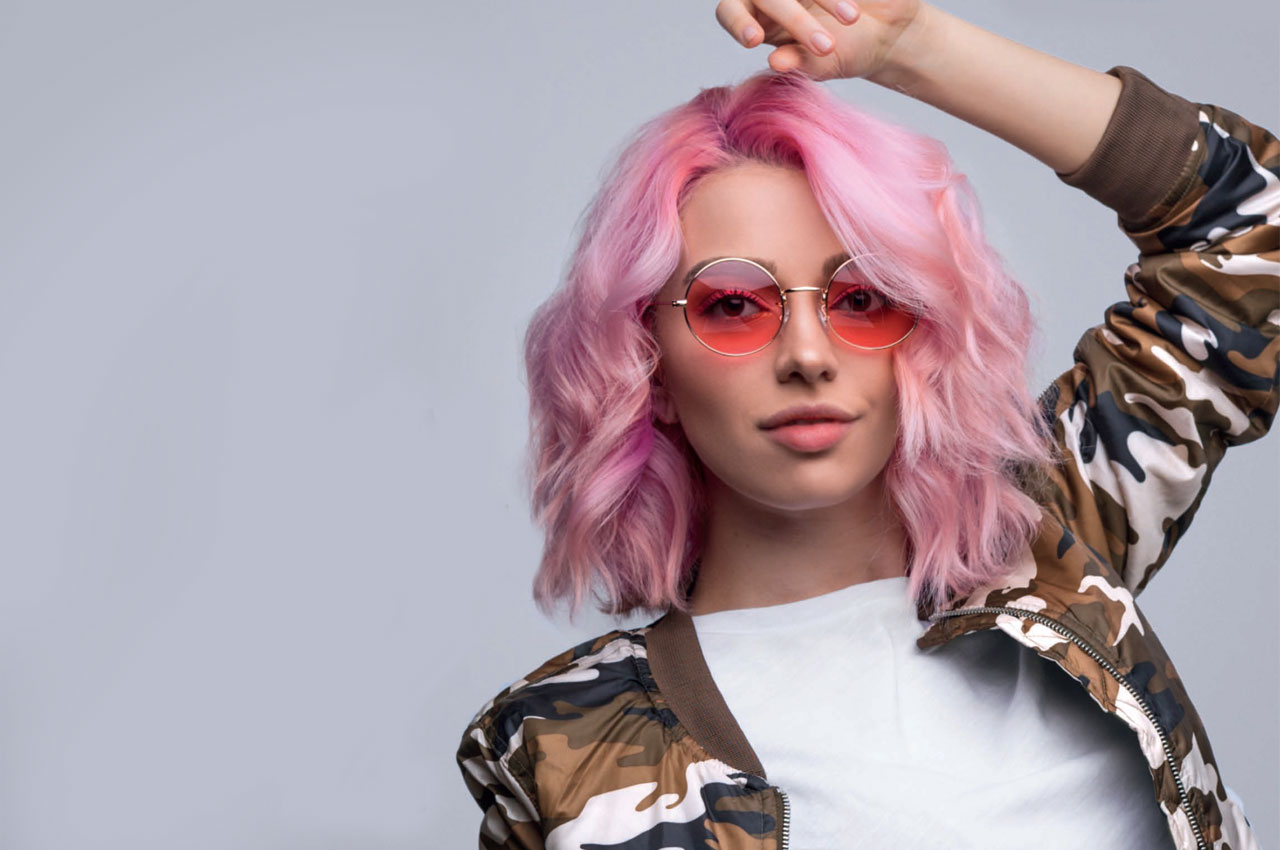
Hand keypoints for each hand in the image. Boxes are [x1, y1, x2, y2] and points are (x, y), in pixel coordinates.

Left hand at [715, 0, 929, 82]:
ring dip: (823, 0)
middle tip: (826, 45)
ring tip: (851, 19)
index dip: (736, 21)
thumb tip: (775, 62)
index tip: (754, 39)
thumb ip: (798, 63)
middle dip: (795, 20)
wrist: (889, 32)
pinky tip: (851, 6)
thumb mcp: (823, 64)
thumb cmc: (848, 52)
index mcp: (761, 20)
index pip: (730, 10)